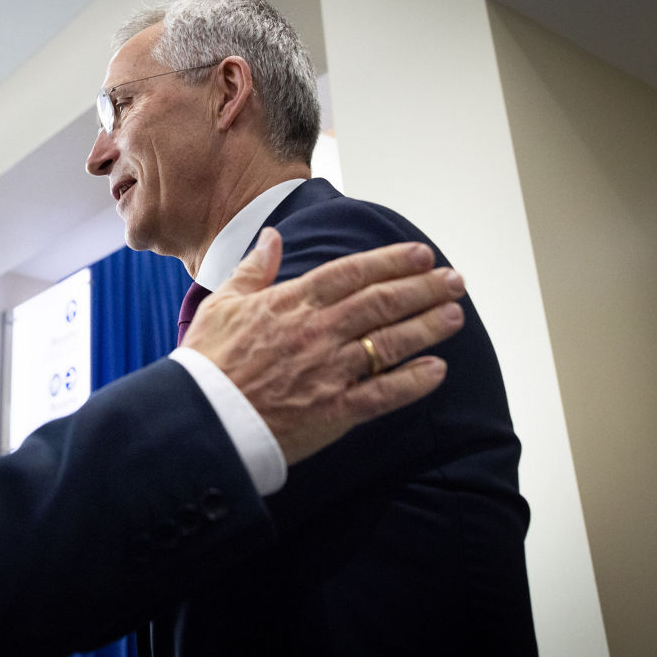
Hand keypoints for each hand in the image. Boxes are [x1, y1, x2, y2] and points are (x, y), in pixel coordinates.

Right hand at [182, 227, 464, 464]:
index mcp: (291, 303)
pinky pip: (383, 392)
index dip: (391, 260)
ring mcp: (329, 370)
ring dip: (427, 326)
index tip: (421, 254)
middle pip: (381, 302)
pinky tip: (437, 370)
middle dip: (423, 288)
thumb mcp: (222, 304)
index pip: (352, 272)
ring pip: (390, 342)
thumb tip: (271, 238)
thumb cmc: (206, 363)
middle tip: (453, 280)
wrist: (201, 418)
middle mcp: (317, 331)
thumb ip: (253, 270)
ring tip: (455, 314)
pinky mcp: (333, 409)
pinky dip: (414, 381)